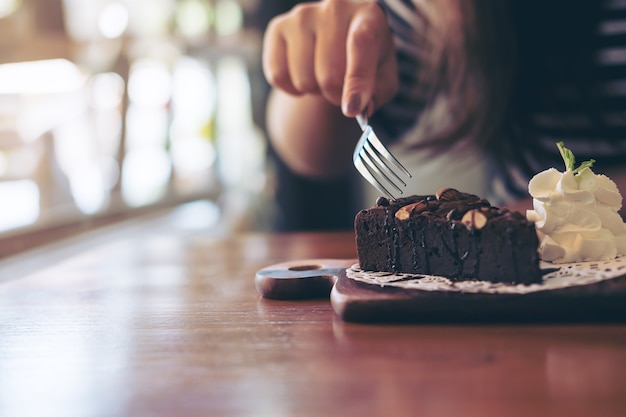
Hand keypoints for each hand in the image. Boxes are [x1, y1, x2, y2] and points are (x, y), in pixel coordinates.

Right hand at [262, 0, 397, 117]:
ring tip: (323, 76)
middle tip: (341, 88)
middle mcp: (335, 7)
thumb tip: (354, 107)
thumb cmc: (366, 61)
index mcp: (369, 14)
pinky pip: (278, 75)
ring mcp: (303, 15)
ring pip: (303, 80)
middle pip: (330, 76)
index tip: (352, 109)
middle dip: (336, 95)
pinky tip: (303, 75)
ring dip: (315, 91)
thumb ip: (377, 93)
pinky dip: (291, 89)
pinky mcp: (278, 27)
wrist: (338, 41)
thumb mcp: (383, 77)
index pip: (361, 44)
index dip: (357, 80)